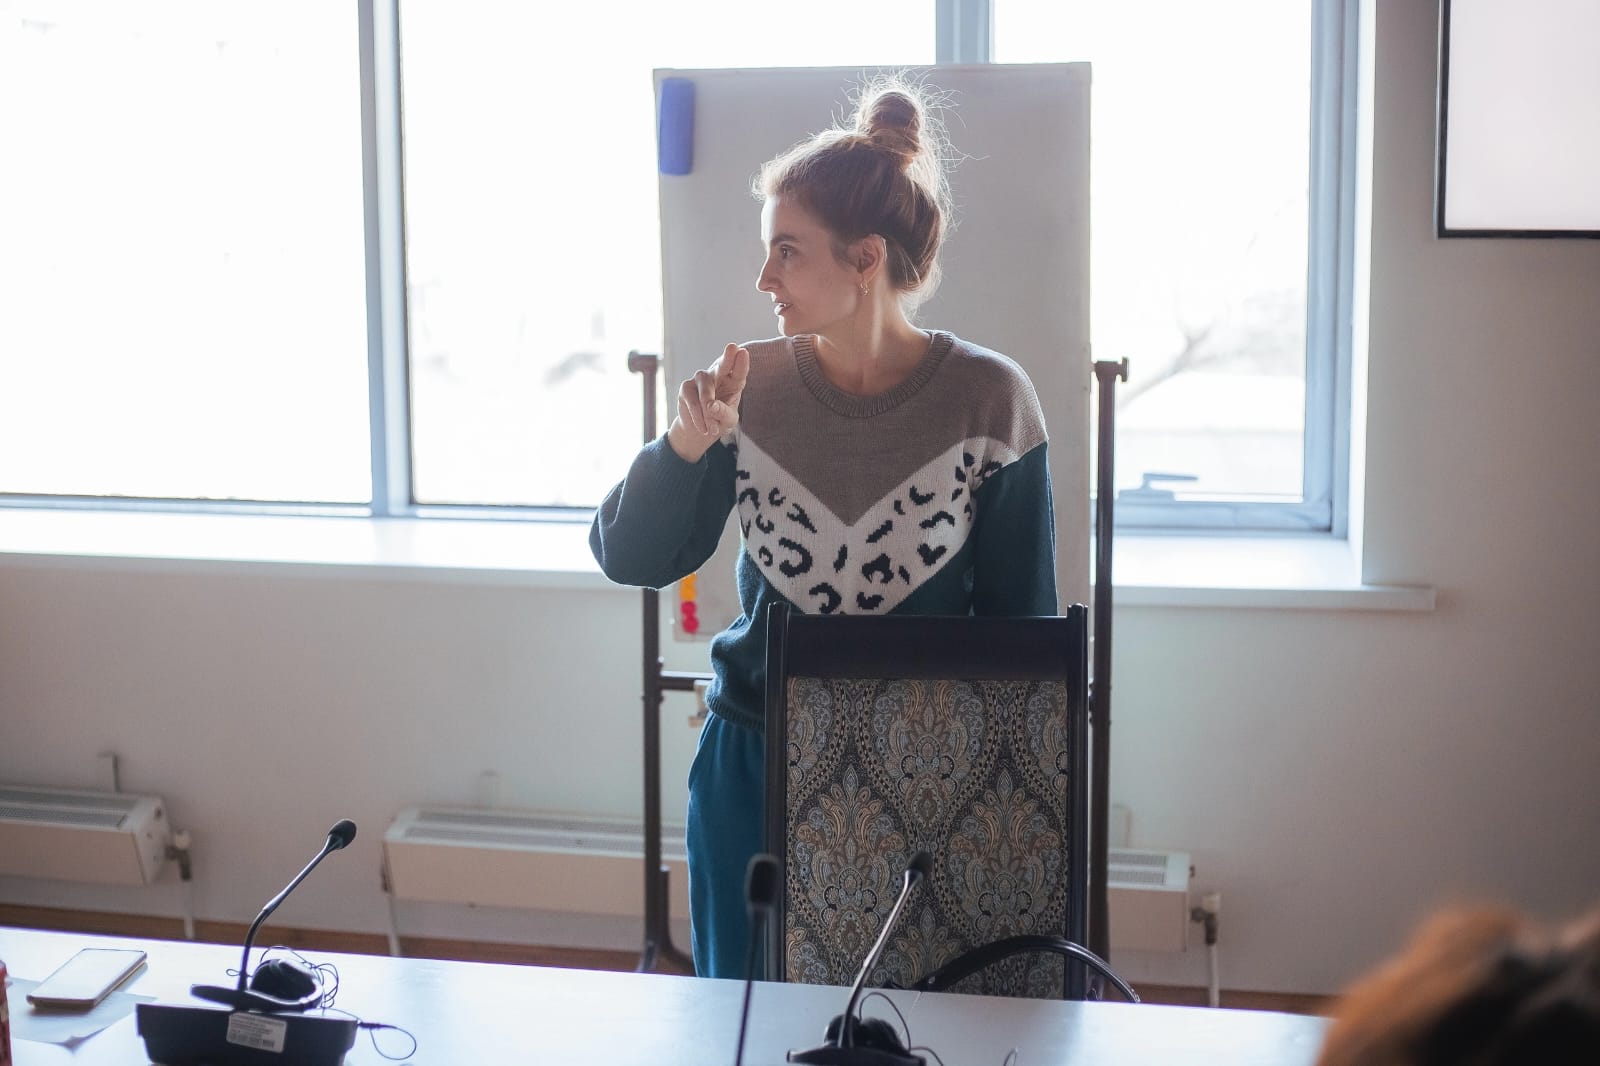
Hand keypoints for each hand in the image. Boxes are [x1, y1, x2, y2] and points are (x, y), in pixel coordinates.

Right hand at [668, 343, 748, 461]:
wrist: (700, 430)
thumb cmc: (719, 420)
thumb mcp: (728, 420)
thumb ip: (724, 413)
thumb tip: (711, 406)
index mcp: (734, 381)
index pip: (739, 371)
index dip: (741, 362)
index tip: (743, 352)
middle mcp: (718, 375)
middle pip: (723, 364)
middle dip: (728, 357)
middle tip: (733, 347)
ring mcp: (701, 379)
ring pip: (706, 392)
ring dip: (709, 413)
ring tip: (713, 430)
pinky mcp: (686, 387)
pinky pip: (693, 402)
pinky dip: (698, 417)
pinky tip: (703, 428)